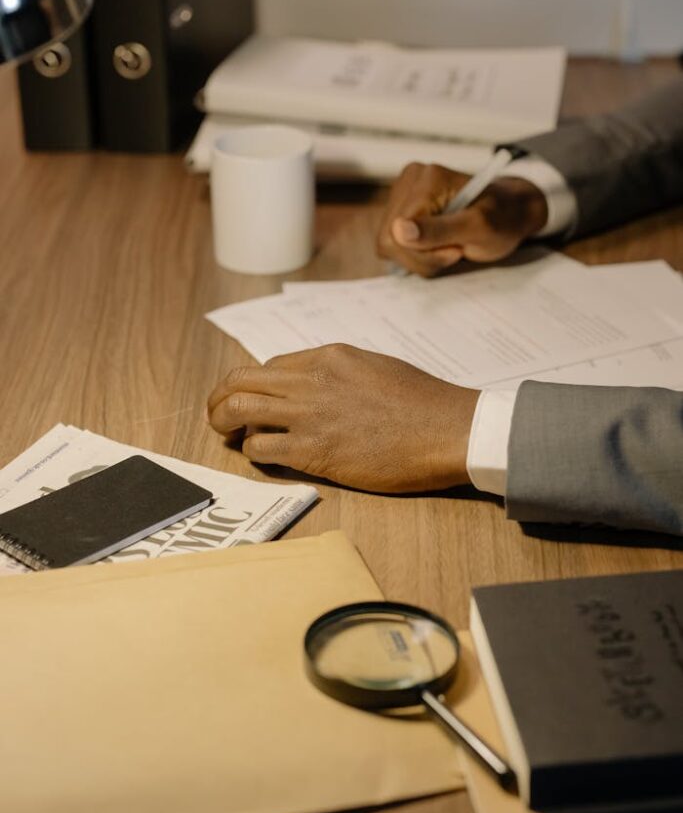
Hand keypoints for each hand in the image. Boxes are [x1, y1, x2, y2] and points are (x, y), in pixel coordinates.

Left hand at [207, 344, 478, 492]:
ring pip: (238, 412)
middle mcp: (310, 380)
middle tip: (218, 415)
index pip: (270, 366)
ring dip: (224, 424)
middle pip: (240, 382)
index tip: (252, 399)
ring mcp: (308, 415)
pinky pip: (260, 448)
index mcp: (328, 356)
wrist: (448, 430)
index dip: (254, 385)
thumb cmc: (423, 402)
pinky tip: (262, 456)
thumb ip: (339, 373)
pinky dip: (252, 452)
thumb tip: (315, 385)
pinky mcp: (313, 451)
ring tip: (226, 435)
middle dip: (220, 399)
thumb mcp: (375, 367)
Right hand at [376, 162, 547, 276]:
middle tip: (455, 251)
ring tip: (450, 248)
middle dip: (421, 257)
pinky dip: (417, 255)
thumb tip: (399, 231)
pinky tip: (439, 247)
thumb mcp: (478, 229)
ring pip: (389, 245)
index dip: (423, 252)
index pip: (397, 231)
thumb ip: (438, 230)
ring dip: (420, 258)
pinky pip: (394, 244)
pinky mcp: (402, 209)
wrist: (512, 213)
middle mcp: (410, 181)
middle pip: (388, 239)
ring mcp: (404, 194)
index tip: (456, 251)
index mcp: (427, 179)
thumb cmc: (503, 218)